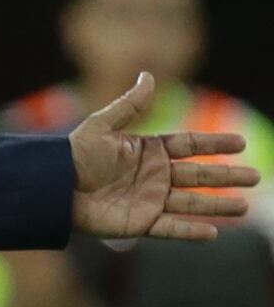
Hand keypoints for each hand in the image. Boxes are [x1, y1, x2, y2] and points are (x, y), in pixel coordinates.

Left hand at [69, 72, 259, 240]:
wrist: (52, 188)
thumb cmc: (74, 155)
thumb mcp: (102, 126)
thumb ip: (129, 105)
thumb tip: (149, 74)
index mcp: (147, 151)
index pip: (188, 146)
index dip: (213, 145)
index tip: (240, 143)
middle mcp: (153, 176)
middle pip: (198, 176)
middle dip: (226, 176)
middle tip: (256, 177)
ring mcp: (148, 200)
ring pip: (191, 203)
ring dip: (218, 206)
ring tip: (244, 206)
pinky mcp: (139, 223)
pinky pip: (171, 227)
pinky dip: (190, 231)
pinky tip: (214, 232)